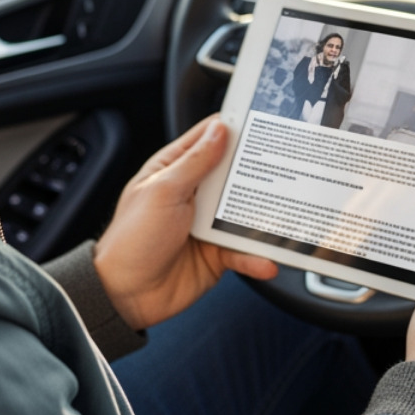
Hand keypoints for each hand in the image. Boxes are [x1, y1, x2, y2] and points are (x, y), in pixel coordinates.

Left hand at [93, 117, 277, 329]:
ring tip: (288, 215)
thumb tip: (220, 129)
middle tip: (290, 164)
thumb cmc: (131, 239)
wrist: (124, 295)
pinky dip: (257, 256)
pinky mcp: (217, 253)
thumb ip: (195, 162)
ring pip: (246, 213)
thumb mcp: (163, 192)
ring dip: (265, 217)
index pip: (209, 138)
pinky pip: (244, 251)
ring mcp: (207, 223)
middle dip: (262, 170)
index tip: (265, 119)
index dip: (235, 127)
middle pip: (236, 174)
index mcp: (175, 169)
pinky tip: (268, 260)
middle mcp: (195, 193)